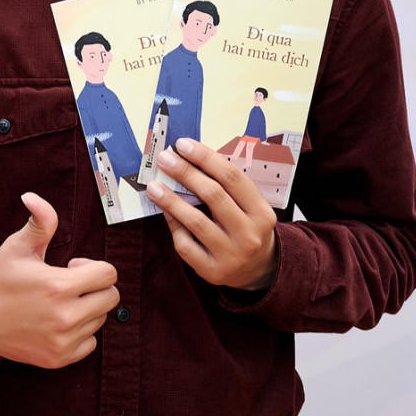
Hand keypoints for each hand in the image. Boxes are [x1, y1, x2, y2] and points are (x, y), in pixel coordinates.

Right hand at [0, 192, 118, 367]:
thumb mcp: (16, 246)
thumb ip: (39, 222)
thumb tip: (33, 196)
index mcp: (58, 286)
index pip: (108, 274)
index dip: (92, 266)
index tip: (72, 266)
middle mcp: (65, 317)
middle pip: (111, 298)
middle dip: (95, 287)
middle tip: (69, 285)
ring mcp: (63, 341)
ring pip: (100, 320)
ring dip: (87, 309)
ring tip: (59, 303)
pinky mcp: (58, 359)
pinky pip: (90, 344)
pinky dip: (80, 333)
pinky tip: (57, 323)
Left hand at [147, 138, 277, 289]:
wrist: (258, 270)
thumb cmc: (246, 228)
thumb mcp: (249, 207)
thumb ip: (226, 187)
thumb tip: (188, 158)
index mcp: (261, 212)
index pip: (232, 178)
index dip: (205, 158)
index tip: (182, 144)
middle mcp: (249, 234)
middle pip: (213, 196)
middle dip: (185, 173)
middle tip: (164, 159)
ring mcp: (231, 255)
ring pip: (196, 221)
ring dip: (171, 200)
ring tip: (154, 185)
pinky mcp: (212, 271)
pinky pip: (186, 245)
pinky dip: (173, 225)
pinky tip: (164, 212)